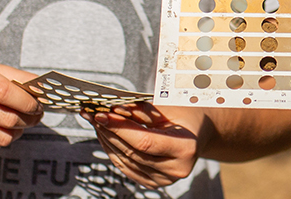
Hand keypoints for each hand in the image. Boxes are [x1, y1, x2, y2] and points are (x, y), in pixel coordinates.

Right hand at [0, 60, 42, 152]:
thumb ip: (17, 79)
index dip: (28, 102)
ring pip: (1, 137)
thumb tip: (45, 92)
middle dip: (28, 120)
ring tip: (16, 124)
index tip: (38, 106)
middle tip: (34, 117)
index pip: (5, 92)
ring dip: (16, 133)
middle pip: (7, 118)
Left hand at [90, 103, 207, 187]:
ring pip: (124, 160)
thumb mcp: (169, 107)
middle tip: (93, 114)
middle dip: (109, 131)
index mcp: (185, 148)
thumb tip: (114, 110)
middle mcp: (175, 169)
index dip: (120, 129)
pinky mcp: (152, 182)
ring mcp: (163, 180)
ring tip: (96, 122)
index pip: (144, 141)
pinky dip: (112, 150)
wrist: (197, 133)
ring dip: (106, 140)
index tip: (102, 115)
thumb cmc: (186, 116)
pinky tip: (105, 135)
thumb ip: (141, 111)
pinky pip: (125, 166)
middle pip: (132, 152)